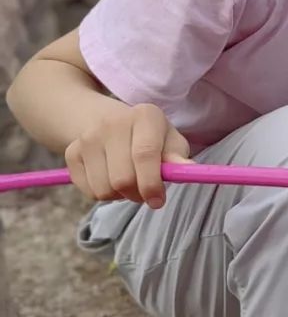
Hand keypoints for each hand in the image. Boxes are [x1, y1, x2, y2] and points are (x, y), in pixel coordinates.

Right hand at [65, 102, 190, 209]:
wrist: (109, 122)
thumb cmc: (151, 137)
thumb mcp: (170, 141)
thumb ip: (178, 157)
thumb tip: (188, 169)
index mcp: (144, 115)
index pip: (145, 154)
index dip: (151, 183)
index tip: (157, 201)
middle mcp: (112, 123)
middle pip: (122, 178)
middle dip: (137, 194)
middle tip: (145, 192)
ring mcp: (88, 137)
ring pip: (104, 190)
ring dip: (120, 196)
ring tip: (128, 182)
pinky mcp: (71, 153)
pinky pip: (88, 192)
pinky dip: (102, 194)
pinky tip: (110, 178)